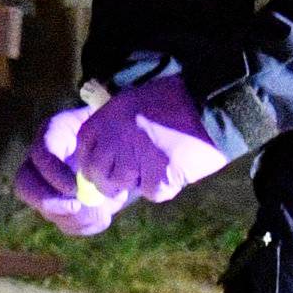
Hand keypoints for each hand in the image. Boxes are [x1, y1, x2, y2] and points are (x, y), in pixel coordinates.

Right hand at [13, 104, 123, 236]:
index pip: (41, 154)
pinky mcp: (61, 205)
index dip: (53, 174)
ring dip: (73, 218)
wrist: (118, 140)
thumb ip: (106, 147)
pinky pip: (64, 223)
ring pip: (46, 210)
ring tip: (102, 213)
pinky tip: (103, 216)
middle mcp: (41, 161)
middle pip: (24, 185)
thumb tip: (101, 179)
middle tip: (75, 207)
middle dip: (47, 202)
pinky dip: (84, 225)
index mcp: (53, 133)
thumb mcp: (111, 130)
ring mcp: (48, 186)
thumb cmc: (114, 129)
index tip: (74, 188)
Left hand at [73, 75, 229, 205]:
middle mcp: (114, 140)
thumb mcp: (133, 101)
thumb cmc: (174, 100)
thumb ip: (115, 126)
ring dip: (138, 182)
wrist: (208, 104)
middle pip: (97, 174)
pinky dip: (164, 187)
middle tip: (131, 176)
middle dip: (110, 180)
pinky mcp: (157, 177)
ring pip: (123, 185)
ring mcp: (135, 160)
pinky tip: (176, 170)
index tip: (107, 165)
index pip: (84, 149)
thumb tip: (105, 152)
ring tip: (158, 167)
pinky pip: (152, 192)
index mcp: (106, 119)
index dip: (93, 161)